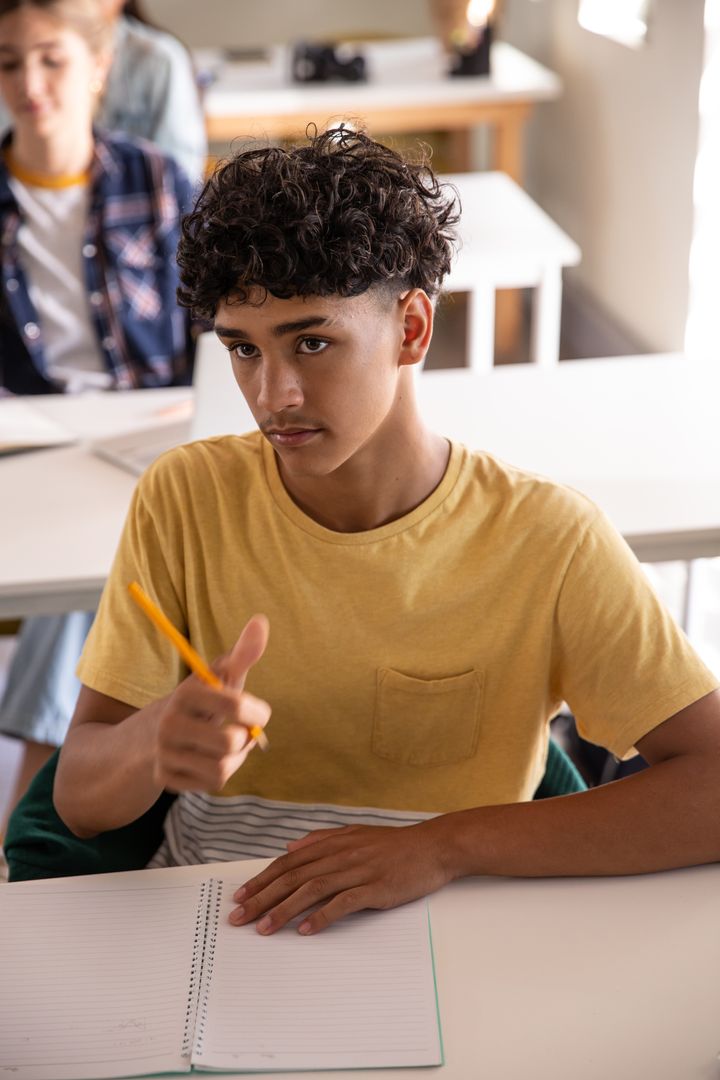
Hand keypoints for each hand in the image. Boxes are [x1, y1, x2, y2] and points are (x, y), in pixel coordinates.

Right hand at [153, 615, 269, 791]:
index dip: (258, 712)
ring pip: (222, 768)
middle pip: (230, 742)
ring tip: (230, 746)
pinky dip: (219, 773)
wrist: (150, 734)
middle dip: (246, 739)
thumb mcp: (218, 677)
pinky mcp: (164, 779)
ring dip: (236, 759)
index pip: (234, 706)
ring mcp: (164, 752)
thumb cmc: (200, 702)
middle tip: (244, 732)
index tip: (260, 713)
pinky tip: (210, 760)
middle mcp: (169, 723)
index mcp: (185, 693)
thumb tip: (261, 621)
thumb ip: (242, 654)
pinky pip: (210, 784)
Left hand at [229, 819, 453, 934]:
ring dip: (284, 910)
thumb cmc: (393, 844)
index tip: (241, 896)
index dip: (262, 879)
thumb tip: (290, 846)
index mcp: (332, 843)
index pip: (288, 863)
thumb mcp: (354, 833)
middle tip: (239, 917)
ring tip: (264, 928)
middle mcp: (340, 855)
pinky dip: (323, 916)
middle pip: (293, 877)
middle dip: (262, 898)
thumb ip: (321, 839)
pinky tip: (306, 930)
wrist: (433, 846)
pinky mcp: (375, 888)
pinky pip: (343, 903)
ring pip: (312, 889)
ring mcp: (357, 870)